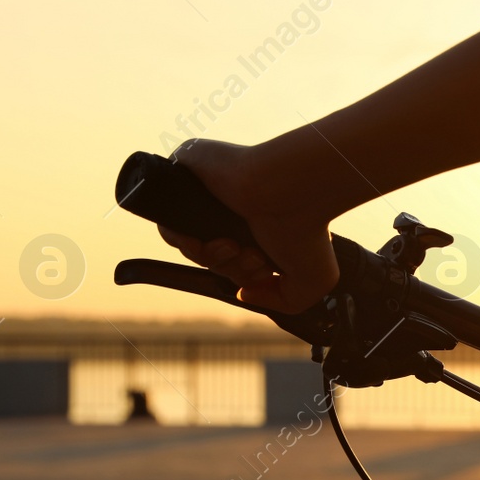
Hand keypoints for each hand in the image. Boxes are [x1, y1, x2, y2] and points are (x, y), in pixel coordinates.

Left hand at [157, 139, 340, 313]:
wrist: (294, 191)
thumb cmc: (309, 230)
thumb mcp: (312, 283)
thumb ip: (282, 301)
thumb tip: (243, 294)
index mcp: (258, 230)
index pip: (233, 263)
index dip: (242, 276)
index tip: (263, 272)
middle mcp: (234, 212)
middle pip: (211, 257)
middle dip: (230, 268)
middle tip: (254, 256)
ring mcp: (210, 195)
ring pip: (190, 242)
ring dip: (209, 257)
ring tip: (235, 246)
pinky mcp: (187, 178)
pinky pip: (168, 221)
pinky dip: (180, 239)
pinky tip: (204, 241)